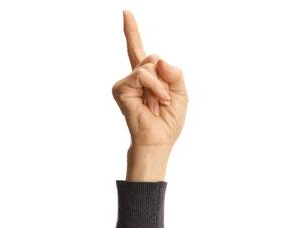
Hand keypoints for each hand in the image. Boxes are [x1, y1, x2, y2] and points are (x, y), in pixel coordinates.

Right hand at [111, 10, 186, 153]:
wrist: (159, 140)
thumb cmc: (168, 122)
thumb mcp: (181, 94)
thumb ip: (175, 74)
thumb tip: (158, 60)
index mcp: (147, 77)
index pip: (139, 50)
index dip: (132, 32)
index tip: (126, 13)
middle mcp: (134, 77)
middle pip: (153, 58)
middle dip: (165, 78)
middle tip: (163, 100)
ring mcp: (126, 82)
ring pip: (149, 66)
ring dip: (161, 86)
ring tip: (159, 103)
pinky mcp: (120, 88)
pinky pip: (142, 75)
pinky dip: (155, 87)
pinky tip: (155, 102)